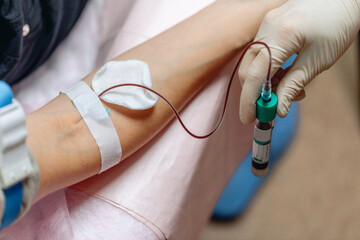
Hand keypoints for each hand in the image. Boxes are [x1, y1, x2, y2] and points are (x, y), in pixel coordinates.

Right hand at [238, 0, 359, 123]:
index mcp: (280, 37)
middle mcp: (267, 29)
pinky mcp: (270, 25)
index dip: (249, 101)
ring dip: (264, 83)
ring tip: (288, 92)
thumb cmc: (338, 24)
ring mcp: (267, 25)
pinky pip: (261, 52)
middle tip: (266, 111)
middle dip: (254, 94)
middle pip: (248, 70)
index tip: (249, 119)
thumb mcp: (317, 60)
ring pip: (254, 62)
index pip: (255, 76)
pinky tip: (285, 76)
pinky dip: (269, 69)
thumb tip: (279, 109)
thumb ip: (293, 85)